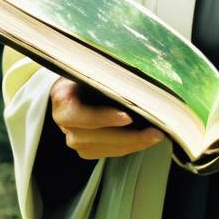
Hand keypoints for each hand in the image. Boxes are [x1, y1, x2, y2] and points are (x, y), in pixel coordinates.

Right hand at [49, 77, 165, 159]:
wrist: (79, 82)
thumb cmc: (91, 70)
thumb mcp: (93, 66)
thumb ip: (106, 74)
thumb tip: (135, 81)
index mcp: (62, 98)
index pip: (81, 114)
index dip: (104, 118)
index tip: (128, 117)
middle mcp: (64, 122)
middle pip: (94, 137)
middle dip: (127, 136)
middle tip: (154, 132)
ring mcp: (73, 137)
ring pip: (103, 148)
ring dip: (132, 144)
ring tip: (156, 136)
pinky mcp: (85, 148)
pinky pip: (108, 152)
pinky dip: (129, 147)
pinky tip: (146, 139)